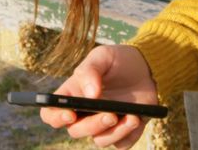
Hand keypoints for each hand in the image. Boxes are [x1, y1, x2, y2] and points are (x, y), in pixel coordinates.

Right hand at [39, 45, 158, 148]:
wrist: (146, 66)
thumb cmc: (118, 60)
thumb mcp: (102, 56)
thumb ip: (90, 71)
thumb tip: (90, 95)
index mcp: (72, 95)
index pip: (51, 114)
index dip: (56, 118)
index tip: (70, 113)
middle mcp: (84, 114)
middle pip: (76, 131)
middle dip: (92, 126)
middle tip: (110, 115)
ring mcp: (103, 124)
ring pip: (100, 141)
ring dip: (115, 132)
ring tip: (131, 117)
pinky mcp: (123, 131)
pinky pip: (122, 144)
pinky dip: (129, 135)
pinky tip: (136, 120)